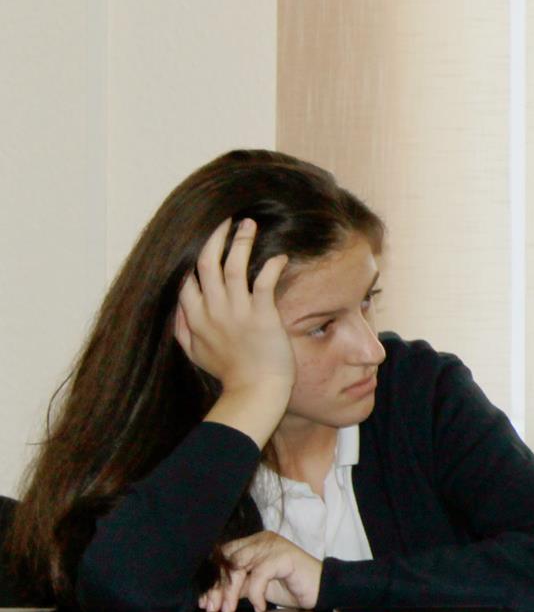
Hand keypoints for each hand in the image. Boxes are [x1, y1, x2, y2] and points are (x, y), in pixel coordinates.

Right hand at [175, 219, 294, 438]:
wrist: (255, 391)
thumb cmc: (230, 373)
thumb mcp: (195, 353)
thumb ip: (182, 329)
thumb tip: (176, 309)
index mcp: (194, 318)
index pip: (186, 279)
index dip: (191, 256)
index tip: (200, 238)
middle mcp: (212, 310)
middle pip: (205, 264)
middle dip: (213, 238)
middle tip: (225, 220)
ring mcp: (236, 311)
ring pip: (232, 266)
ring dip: (240, 241)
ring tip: (247, 223)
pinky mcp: (262, 315)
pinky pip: (264, 282)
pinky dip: (271, 265)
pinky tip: (279, 256)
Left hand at [202, 531, 322, 611]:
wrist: (322, 590)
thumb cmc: (291, 588)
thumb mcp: (257, 588)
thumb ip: (237, 588)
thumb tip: (210, 598)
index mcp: (253, 543)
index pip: (224, 556)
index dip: (212, 578)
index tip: (204, 601)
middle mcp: (262, 540)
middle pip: (228, 560)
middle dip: (218, 587)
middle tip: (214, 608)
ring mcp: (273, 546)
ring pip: (239, 566)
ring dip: (230, 591)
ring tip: (230, 609)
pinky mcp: (284, 556)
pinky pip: (259, 575)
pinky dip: (256, 594)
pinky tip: (260, 607)